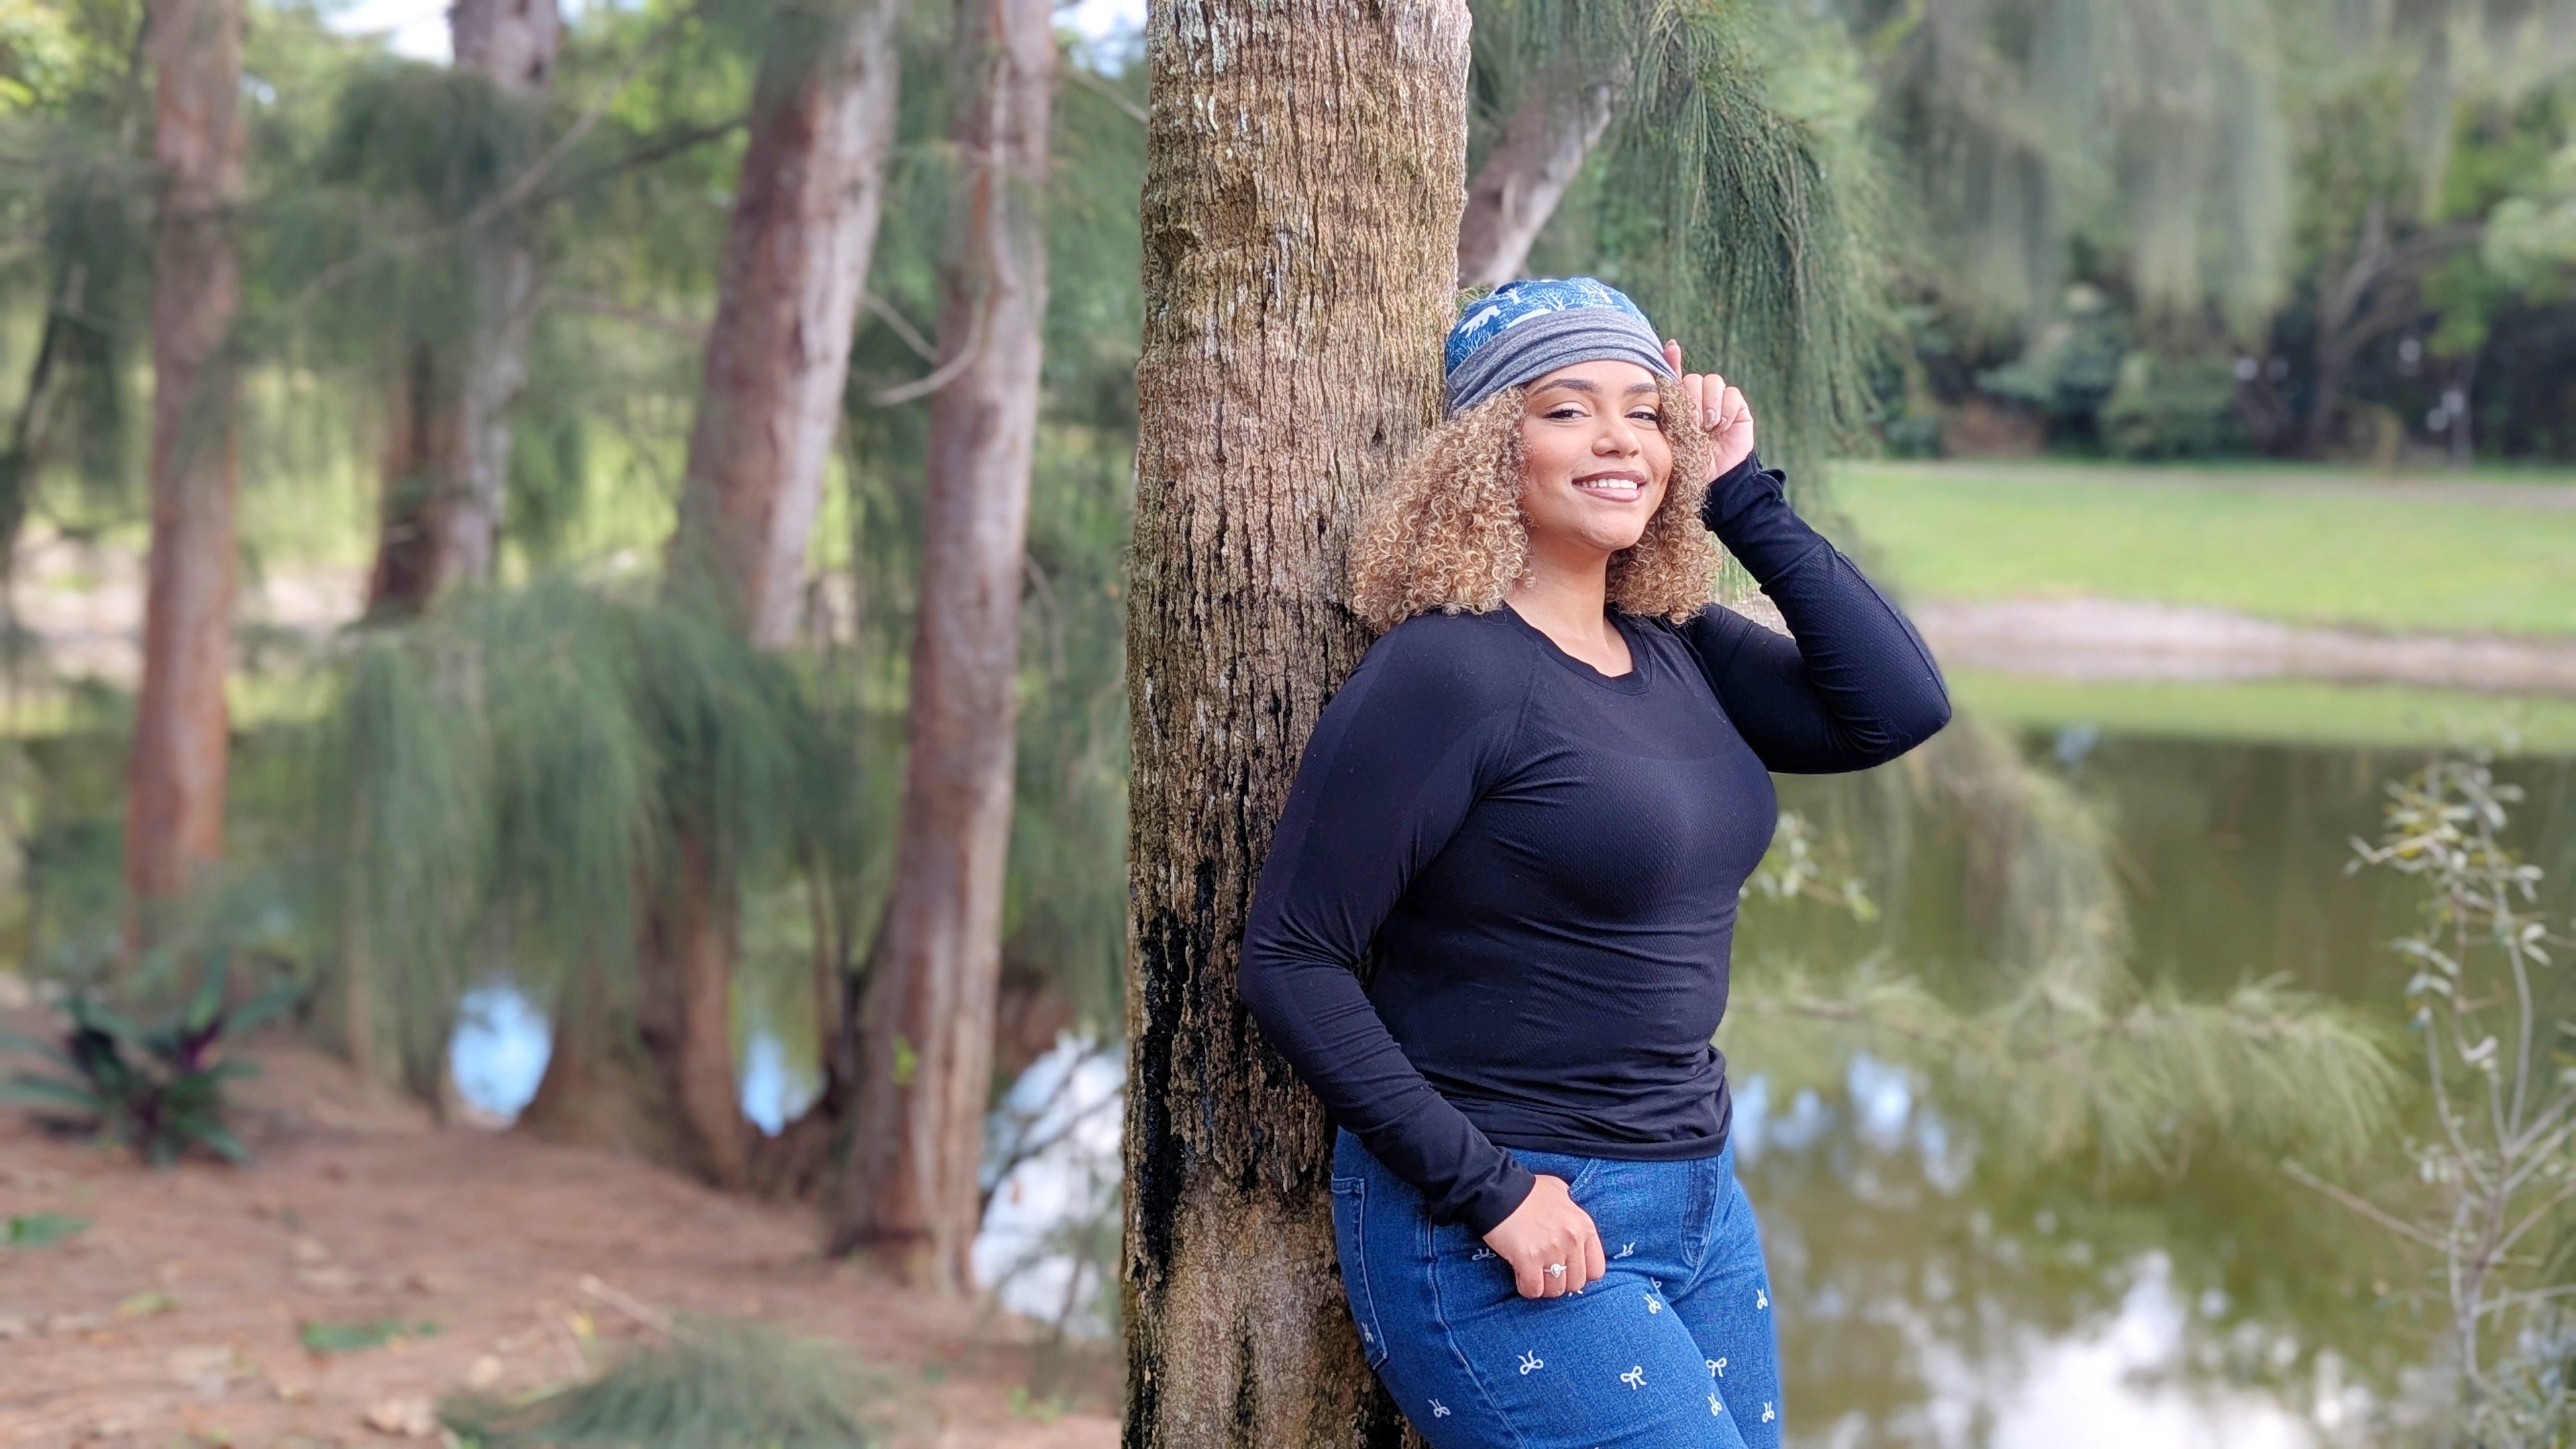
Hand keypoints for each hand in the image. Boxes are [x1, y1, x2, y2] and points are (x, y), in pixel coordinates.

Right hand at [1481, 1174, 1606, 1299]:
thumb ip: (1572, 1210)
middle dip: (1561, 1281)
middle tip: (1547, 1272)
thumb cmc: (1529, 1190)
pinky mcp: (1528, 1260)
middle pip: (1576, 1282)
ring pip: (1555, 1290)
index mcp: (1584, 1226)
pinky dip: (1526, 1287)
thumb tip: (1574, 1223)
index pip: (1597, 1269)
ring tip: (1533, 1274)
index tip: (1568, 1269)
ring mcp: (1551, 1251)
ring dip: (1544, 1286)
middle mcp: (1572, 1240)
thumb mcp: (1561, 1192)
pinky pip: (1533, 1290)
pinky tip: (1520, 1275)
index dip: (1581, 1272)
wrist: (1499, 1189)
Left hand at [1664, 339, 1755, 480]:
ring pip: (1713, 382)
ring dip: (1709, 404)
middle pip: (1694, 380)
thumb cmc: (1687, 459)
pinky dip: (1726, 409)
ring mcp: (1719, 402)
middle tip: (1693, 423)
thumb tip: (1661, 362)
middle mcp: (1699, 398)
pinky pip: (1732, 394)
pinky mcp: (1737, 408)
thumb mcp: (1669, 432)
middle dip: (1692, 400)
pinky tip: (1722, 426)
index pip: (1676, 375)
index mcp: (1679, 402)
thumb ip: (1667, 397)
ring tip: (1708, 426)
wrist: (1714, 479)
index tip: (1671, 347)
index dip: (1673, 360)